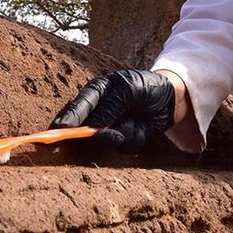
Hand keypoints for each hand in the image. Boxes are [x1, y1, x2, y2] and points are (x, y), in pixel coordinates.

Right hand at [50, 69, 175, 151]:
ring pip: (107, 139)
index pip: (80, 106)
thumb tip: (95, 125)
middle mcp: (98, 111)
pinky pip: (124, 146)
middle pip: (88, 128)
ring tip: (137, 120)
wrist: (170, 98)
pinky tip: (143, 127)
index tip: (62, 128)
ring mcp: (109, 126)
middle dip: (101, 134)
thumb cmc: (146, 86)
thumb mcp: (130, 90)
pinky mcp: (121, 138)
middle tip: (115, 135)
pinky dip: (136, 138)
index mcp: (95, 91)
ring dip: (125, 132)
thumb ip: (111, 106)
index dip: (70, 117)